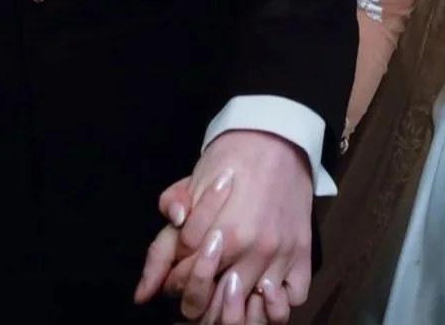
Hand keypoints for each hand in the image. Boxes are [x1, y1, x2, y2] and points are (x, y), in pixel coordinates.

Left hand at [136, 130, 312, 323]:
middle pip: (215, 304)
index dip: (171, 280)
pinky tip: (262, 288)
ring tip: (225, 293)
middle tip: (197, 285)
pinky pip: (293, 300)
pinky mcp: (303, 255)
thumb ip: (163, 242)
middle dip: (198, 298)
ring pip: (255, 313)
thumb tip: (142, 293)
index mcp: (221, 235)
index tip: (176, 268)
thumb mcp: (187, 192)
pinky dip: (277, 303)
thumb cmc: (228, 160)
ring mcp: (280, 255)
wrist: (276, 137)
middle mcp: (253, 251)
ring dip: (235, 307)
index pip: (182, 282)